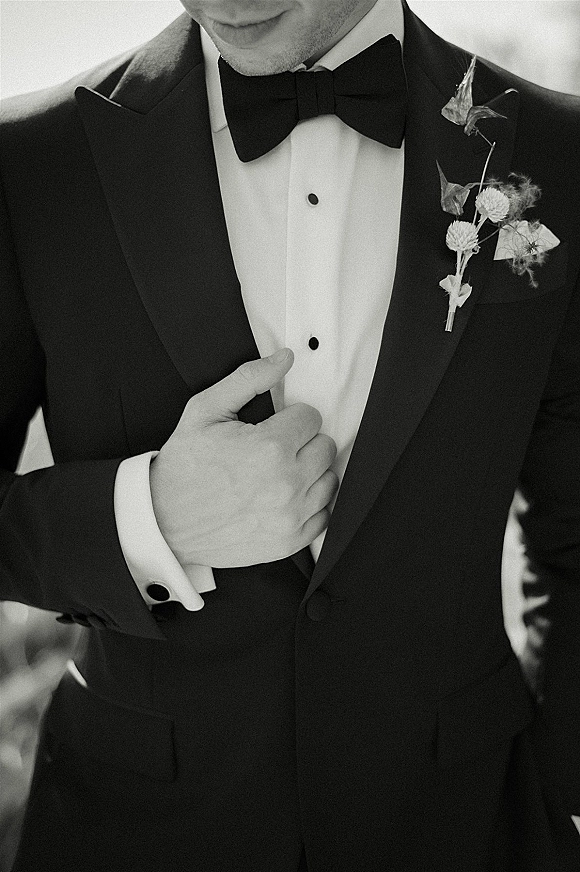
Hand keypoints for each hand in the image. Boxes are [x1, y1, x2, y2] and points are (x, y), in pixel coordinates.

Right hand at [149, 349, 337, 567]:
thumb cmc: (184, 465)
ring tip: (277, 474)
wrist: (164, 521)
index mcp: (270, 447)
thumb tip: (285, 358)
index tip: (271, 428)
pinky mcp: (291, 541)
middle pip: (325, 446)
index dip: (290, 418)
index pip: (312, 417)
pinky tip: (283, 498)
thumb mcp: (205, 410)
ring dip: (309, 473)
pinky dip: (309, 505)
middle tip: (272, 450)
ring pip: (329, 479)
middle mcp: (287, 483)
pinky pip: (324, 515)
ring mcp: (291, 516)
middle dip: (302, 443)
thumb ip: (249, 379)